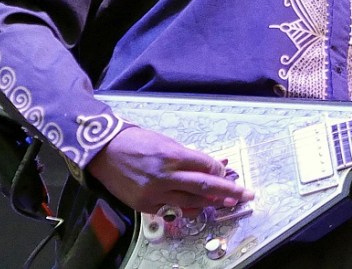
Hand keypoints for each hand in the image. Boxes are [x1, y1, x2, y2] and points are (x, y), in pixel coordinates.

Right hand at [87, 126, 254, 213]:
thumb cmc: (137, 142)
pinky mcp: (146, 205)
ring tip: (228, 201)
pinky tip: (201, 206)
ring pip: (192, 200)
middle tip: (246, 194)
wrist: (104, 152)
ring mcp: (155, 193)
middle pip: (205, 185)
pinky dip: (190, 207)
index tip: (229, 172)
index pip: (206, 166)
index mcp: (172, 155)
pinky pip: (175, 209)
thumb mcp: (167, 143)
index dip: (221, 171)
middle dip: (229, 190)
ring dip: (212, 201)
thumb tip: (212, 165)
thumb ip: (189, 157)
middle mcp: (165, 176)